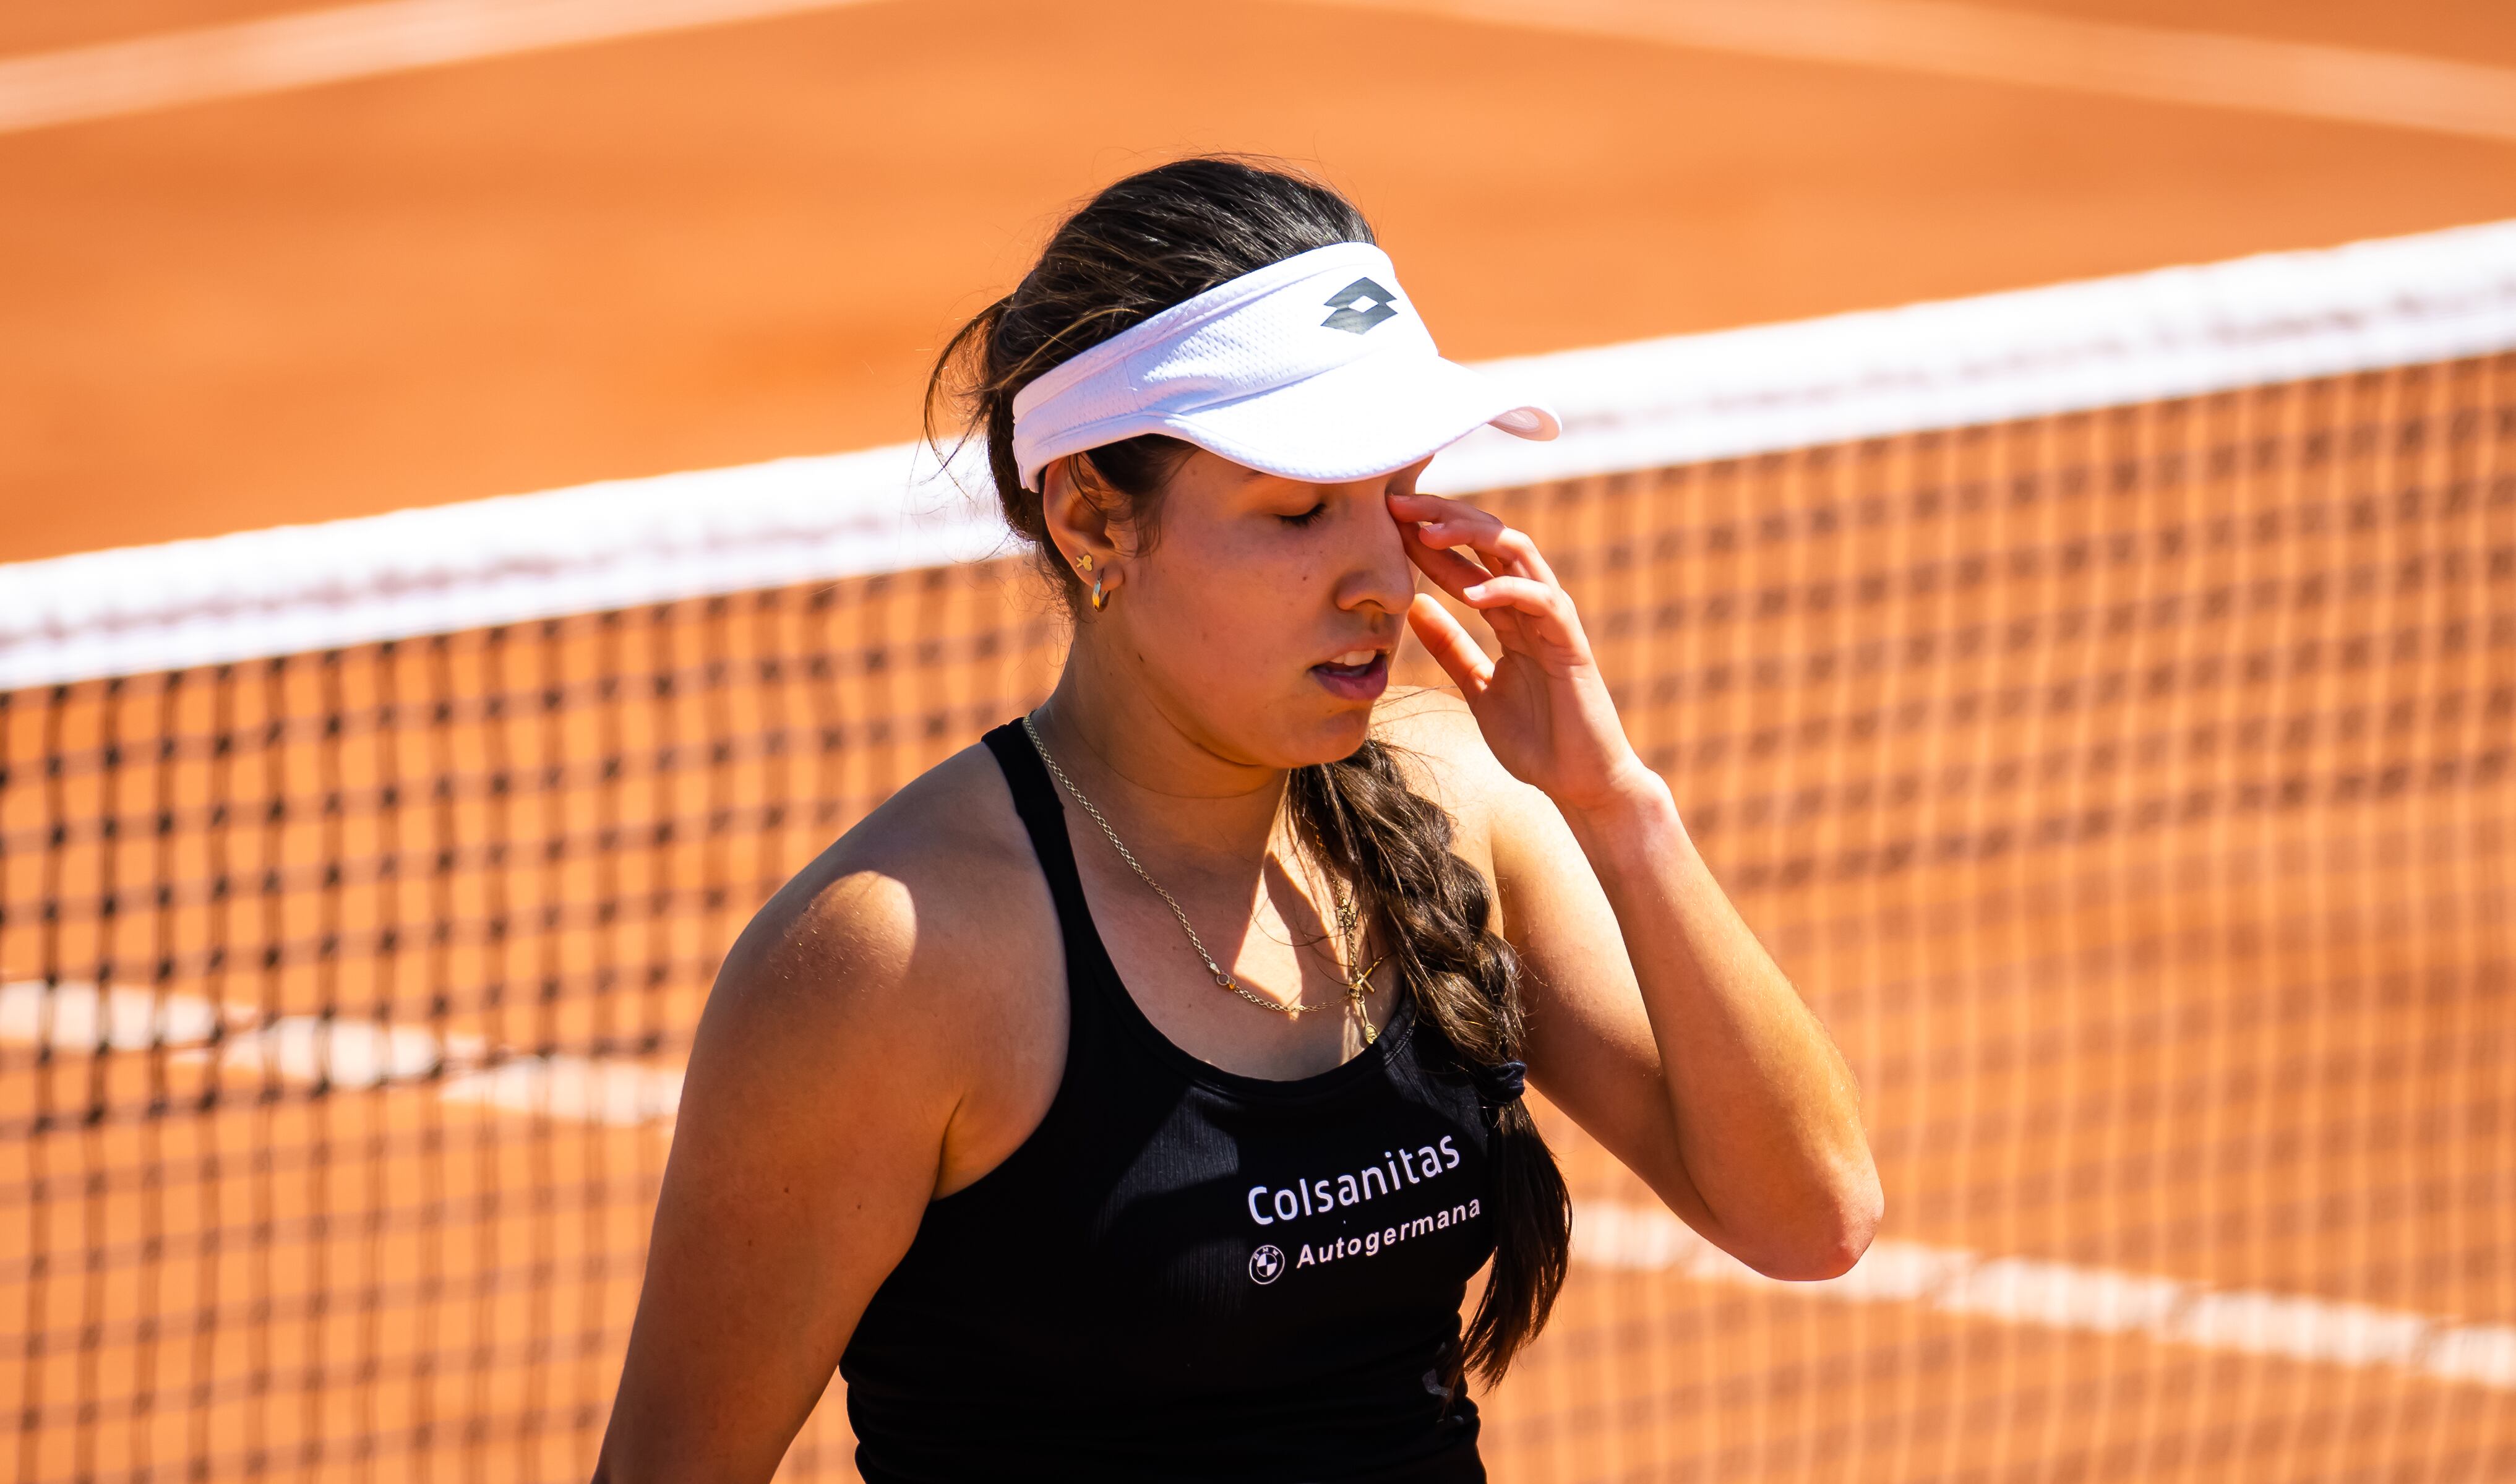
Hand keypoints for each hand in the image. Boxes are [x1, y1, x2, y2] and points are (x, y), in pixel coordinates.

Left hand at [1389, 491, 1659, 818]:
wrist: (1580, 783)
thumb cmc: (1536, 739)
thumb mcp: (1478, 687)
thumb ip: (1450, 647)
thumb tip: (1414, 607)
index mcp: (1509, 615)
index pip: (1466, 560)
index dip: (1427, 538)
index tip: (1385, 521)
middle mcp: (1532, 607)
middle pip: (1490, 539)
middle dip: (1444, 517)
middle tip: (1398, 504)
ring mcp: (1554, 621)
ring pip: (1518, 554)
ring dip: (1472, 537)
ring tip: (1427, 533)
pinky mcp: (1572, 645)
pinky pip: (1543, 602)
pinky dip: (1508, 591)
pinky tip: (1470, 594)